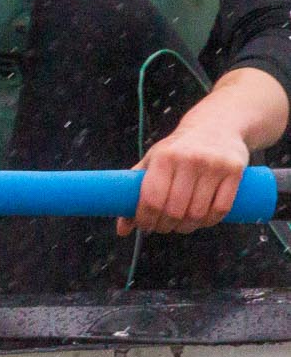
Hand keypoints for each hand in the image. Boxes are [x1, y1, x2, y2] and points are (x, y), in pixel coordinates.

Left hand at [122, 121, 248, 235]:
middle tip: (163, 227)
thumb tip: (122, 230)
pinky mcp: (234, 171)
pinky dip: (210, 221)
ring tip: (181, 225)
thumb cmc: (177, 150)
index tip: (145, 226)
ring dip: (187, 227)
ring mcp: (213, 166)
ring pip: (198, 213)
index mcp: (164, 157)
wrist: (215, 126)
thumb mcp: (153, 161)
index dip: (146, 218)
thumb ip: (134, 192)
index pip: (151, 198)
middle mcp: (188, 160)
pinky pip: (221, 208)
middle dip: (165, 226)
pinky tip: (202, 221)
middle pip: (174, 210)